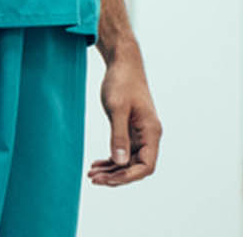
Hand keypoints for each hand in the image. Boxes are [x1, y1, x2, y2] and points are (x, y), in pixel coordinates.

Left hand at [88, 47, 160, 186]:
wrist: (123, 63)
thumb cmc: (122, 82)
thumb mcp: (117, 109)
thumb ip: (119, 136)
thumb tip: (120, 163)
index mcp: (151, 131)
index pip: (146, 166)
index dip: (128, 176)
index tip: (108, 179)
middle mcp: (149, 135)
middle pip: (136, 167)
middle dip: (116, 176)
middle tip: (93, 178)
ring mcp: (140, 133)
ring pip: (128, 161)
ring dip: (111, 170)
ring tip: (91, 173)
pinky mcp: (131, 130)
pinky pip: (123, 152)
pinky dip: (111, 160)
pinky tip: (97, 164)